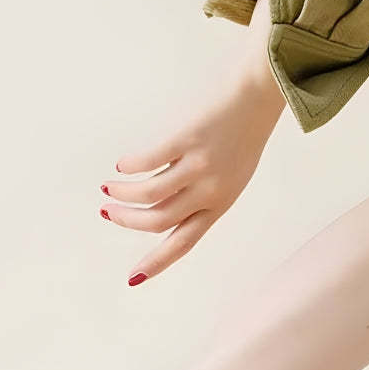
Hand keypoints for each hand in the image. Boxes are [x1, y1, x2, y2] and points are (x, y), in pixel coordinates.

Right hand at [101, 64, 284, 284]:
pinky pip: (149, 161)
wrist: (260, 91)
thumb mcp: (231, 176)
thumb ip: (203, 197)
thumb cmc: (242, 133)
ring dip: (123, 195)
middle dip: (127, 222)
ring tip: (110, 188)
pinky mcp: (188, 139)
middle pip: (158, 221)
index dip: (156, 263)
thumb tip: (160, 211)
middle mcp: (211, 191)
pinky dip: (130, 166)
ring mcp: (200, 166)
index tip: (133, 278)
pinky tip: (123, 165)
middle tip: (108, 213)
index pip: (183, 243)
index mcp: (221, 204)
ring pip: (149, 195)